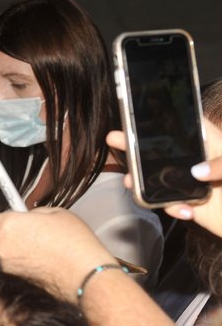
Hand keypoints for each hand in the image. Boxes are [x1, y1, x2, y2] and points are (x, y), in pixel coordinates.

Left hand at [0, 208, 116, 301]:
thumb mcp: (56, 214)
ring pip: (11, 257)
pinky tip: (50, 266)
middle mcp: (3, 249)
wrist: (87, 278)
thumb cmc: (75, 245)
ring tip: (51, 254)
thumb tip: (27, 219)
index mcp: (8, 226)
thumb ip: (33, 214)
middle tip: (41, 238)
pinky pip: (20, 270)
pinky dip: (31, 268)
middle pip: (1, 241)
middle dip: (16, 238)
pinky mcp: (18, 283)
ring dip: (25, 254)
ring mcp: (9, 269)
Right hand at [107, 119, 221, 237]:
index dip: (166, 117)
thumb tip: (196, 171)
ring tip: (130, 181)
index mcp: (214, 146)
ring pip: (160, 179)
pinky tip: (184, 211)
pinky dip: (172, 208)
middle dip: (138, 146)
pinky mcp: (192, 208)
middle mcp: (200, 164)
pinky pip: (170, 205)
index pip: (189, 126)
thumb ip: (221, 164)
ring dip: (143, 181)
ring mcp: (194, 186)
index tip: (141, 114)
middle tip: (115, 138)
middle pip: (165, 150)